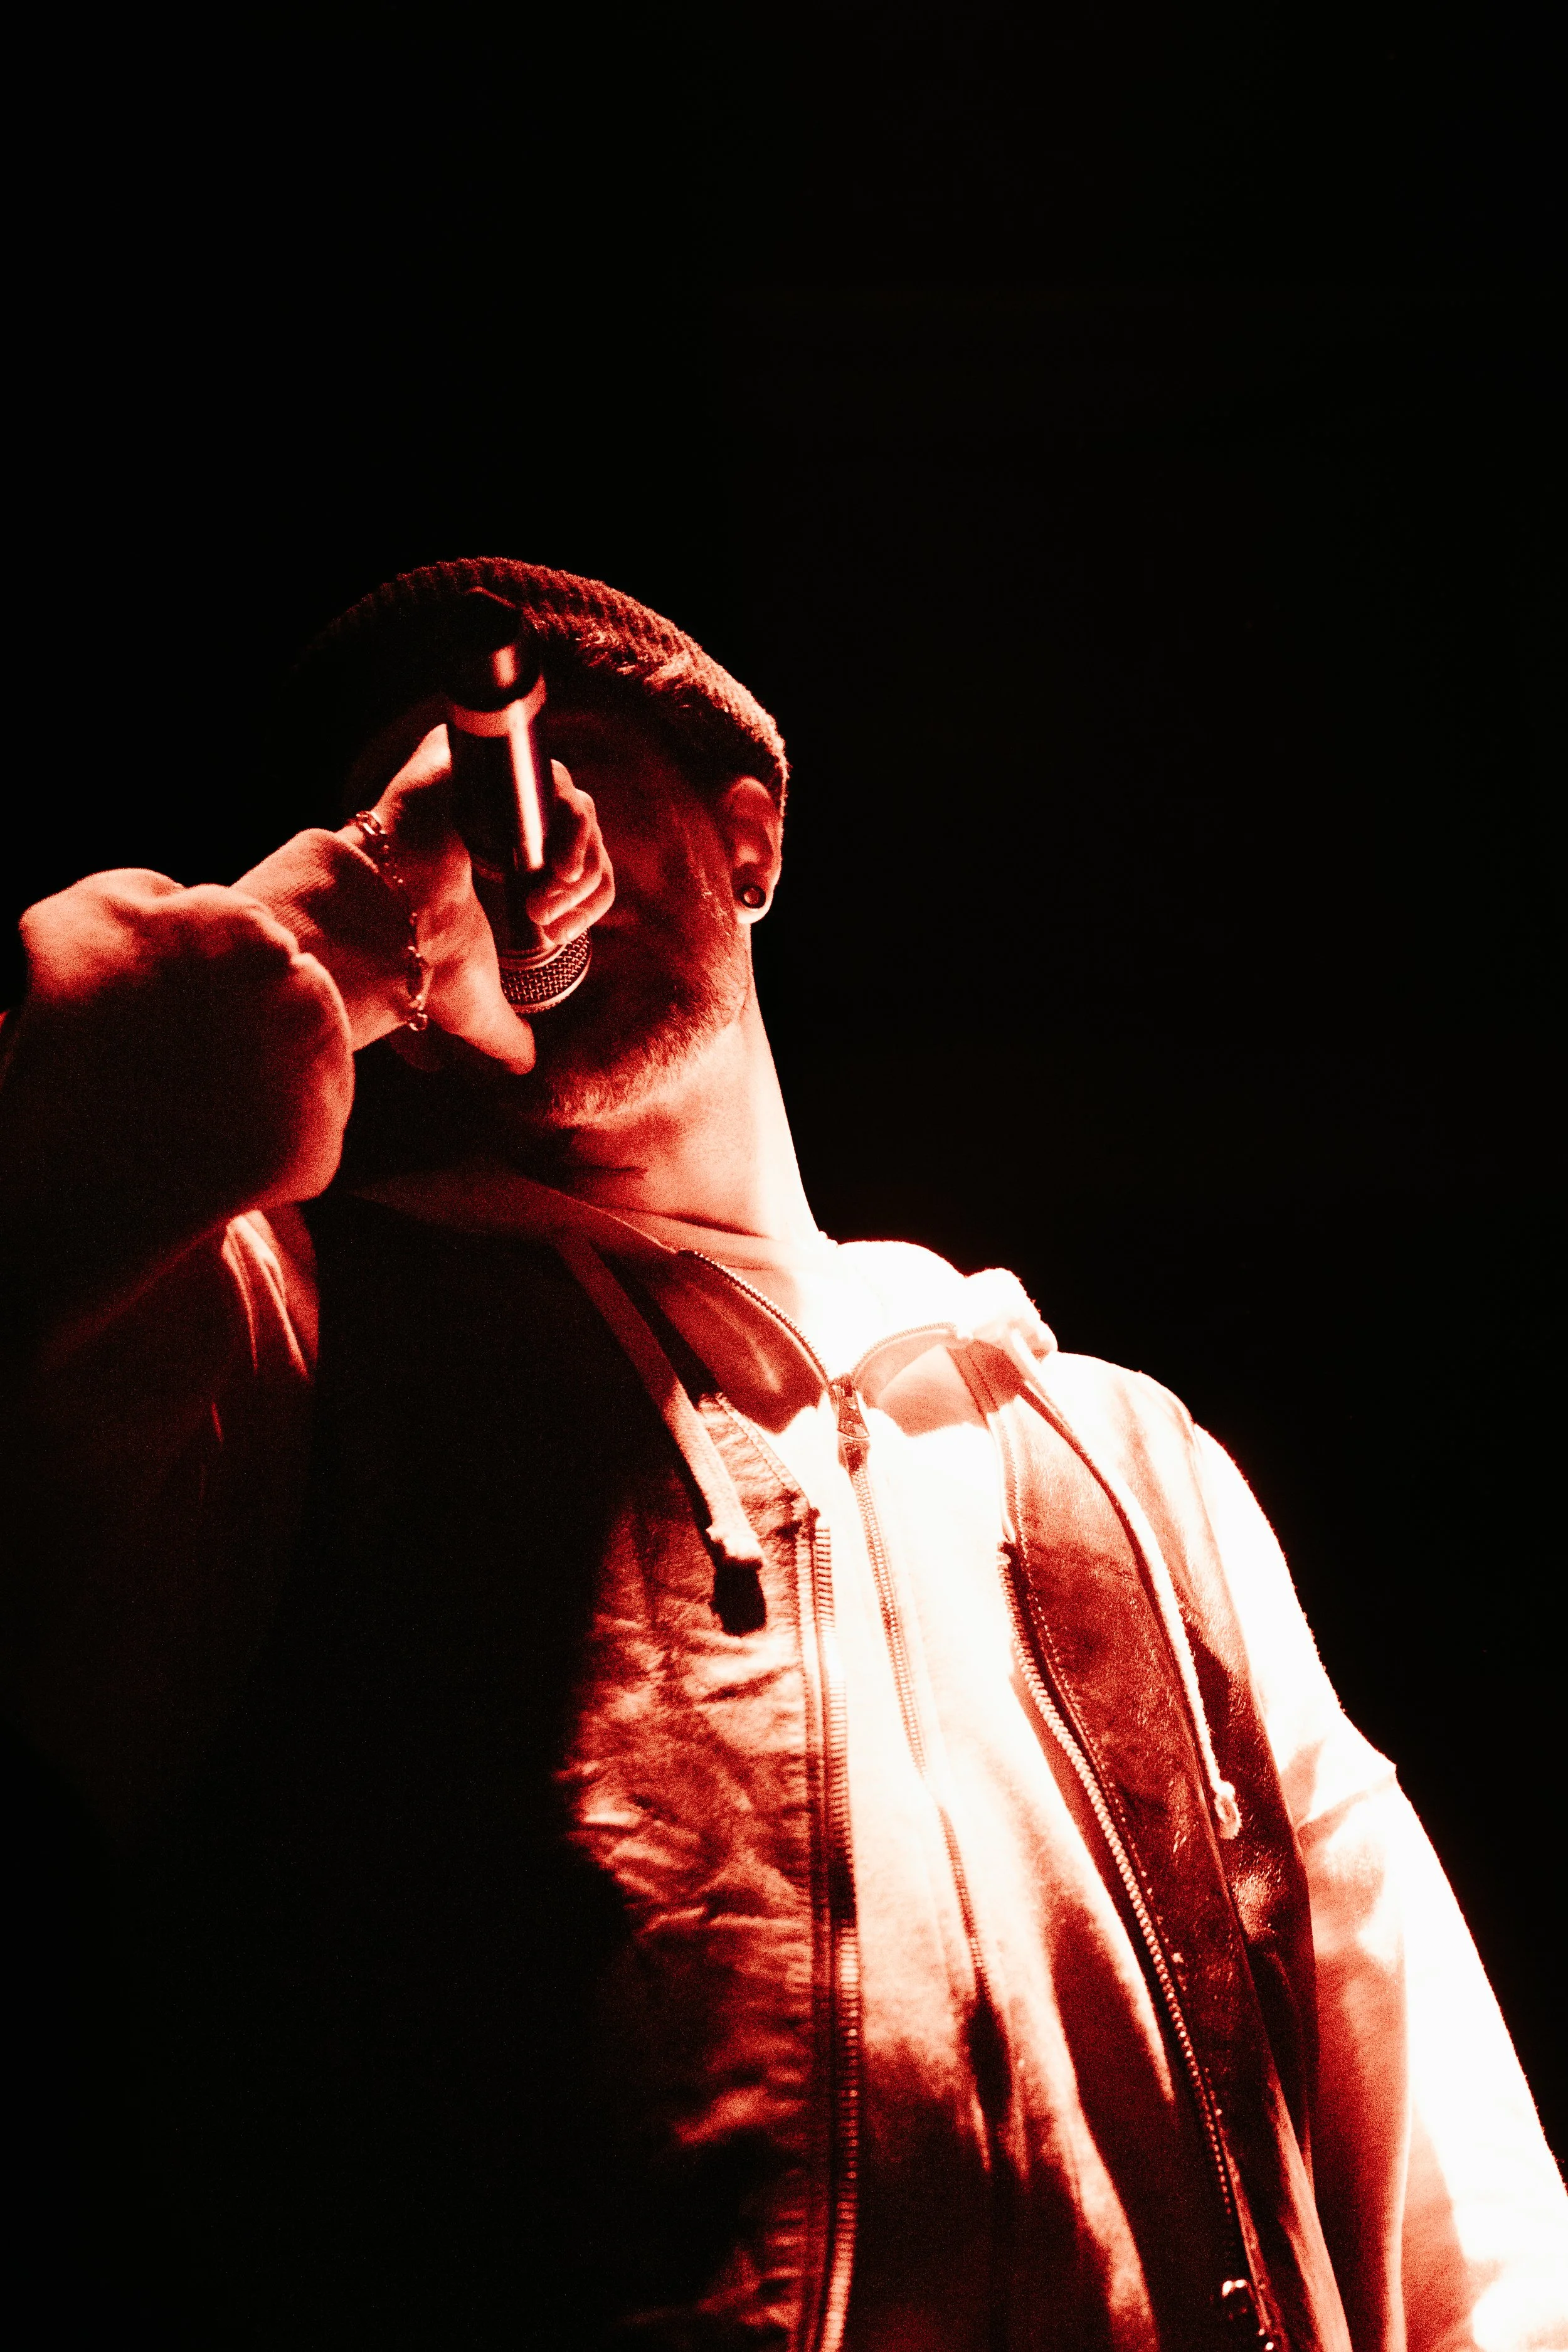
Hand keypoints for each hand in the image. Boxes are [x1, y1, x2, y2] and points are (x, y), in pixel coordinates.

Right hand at [344, 725, 614, 1072]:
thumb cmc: (418, 954)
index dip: (586, 904)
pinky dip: (567, 831)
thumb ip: (503, 1034)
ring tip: (539, 900)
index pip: (579, 870)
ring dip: (575, 865)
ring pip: (576, 809)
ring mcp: (490, 785)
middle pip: (585, 837)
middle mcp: (500, 821)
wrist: (384, 919)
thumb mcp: (475, 1004)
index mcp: (506, 865)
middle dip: (583, 889)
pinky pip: (556, 782)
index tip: (555, 934)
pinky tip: (547, 870)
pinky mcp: (478, 759)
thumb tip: (525, 1065)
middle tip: (546, 920)